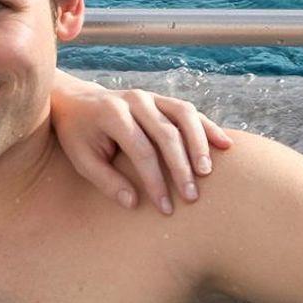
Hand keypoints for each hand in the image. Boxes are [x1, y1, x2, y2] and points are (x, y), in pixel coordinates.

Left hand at [52, 81, 232, 215]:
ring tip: (207, 172)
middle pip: (167, 134)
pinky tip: (225, 144)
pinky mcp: (162, 99)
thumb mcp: (82, 159)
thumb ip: (106, 181)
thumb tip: (133, 203)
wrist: (76, 100)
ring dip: (199, 145)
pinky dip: (208, 127)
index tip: (164, 206)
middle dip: (180, 168)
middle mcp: (135, 101)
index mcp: (112, 114)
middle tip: (191, 196)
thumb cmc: (78, 135)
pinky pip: (189, 111)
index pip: (141, 150)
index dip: (155, 180)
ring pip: (184, 116)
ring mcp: (151, 96)